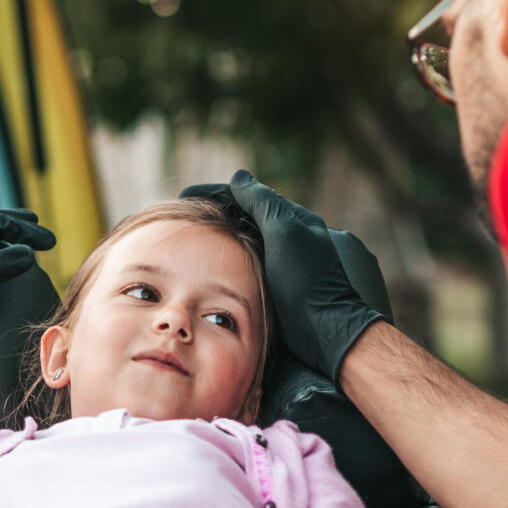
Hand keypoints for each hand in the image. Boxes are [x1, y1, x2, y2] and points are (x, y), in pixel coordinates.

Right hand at [181, 172, 387, 379]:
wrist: (325, 331)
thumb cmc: (305, 281)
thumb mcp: (283, 233)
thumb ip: (262, 202)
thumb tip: (238, 176)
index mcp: (295, 219)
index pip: (249, 195)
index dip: (215, 192)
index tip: (183, 197)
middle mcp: (291, 236)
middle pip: (246, 216)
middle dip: (216, 212)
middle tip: (183, 216)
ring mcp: (285, 261)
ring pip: (247, 240)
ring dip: (221, 236)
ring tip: (192, 238)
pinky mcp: (279, 285)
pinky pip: (249, 262)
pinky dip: (228, 258)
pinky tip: (212, 265)